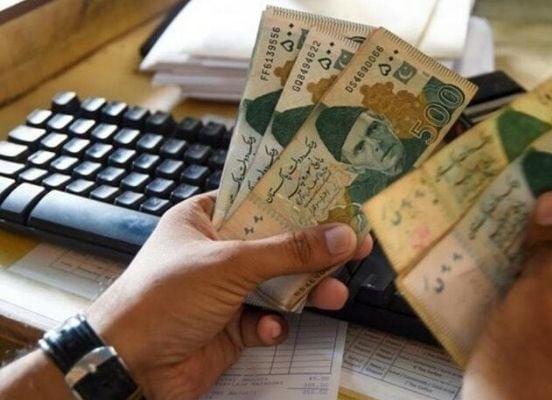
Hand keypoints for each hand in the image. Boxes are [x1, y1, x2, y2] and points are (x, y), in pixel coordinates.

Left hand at [86, 192, 371, 398]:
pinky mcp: (231, 327)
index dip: (299, 201)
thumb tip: (341, 235)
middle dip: (314, 251)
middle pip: (278, 245)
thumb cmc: (162, 298)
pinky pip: (266, 320)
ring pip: (278, 285)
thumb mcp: (230, 263)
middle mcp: (216, 253)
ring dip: (305, 292)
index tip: (337, 201)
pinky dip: (273, 326)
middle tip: (355, 247)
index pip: (260, 201)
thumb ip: (289, 250)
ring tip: (335, 295)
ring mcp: (224, 291)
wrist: (129, 366)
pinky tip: (270, 330)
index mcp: (205, 220)